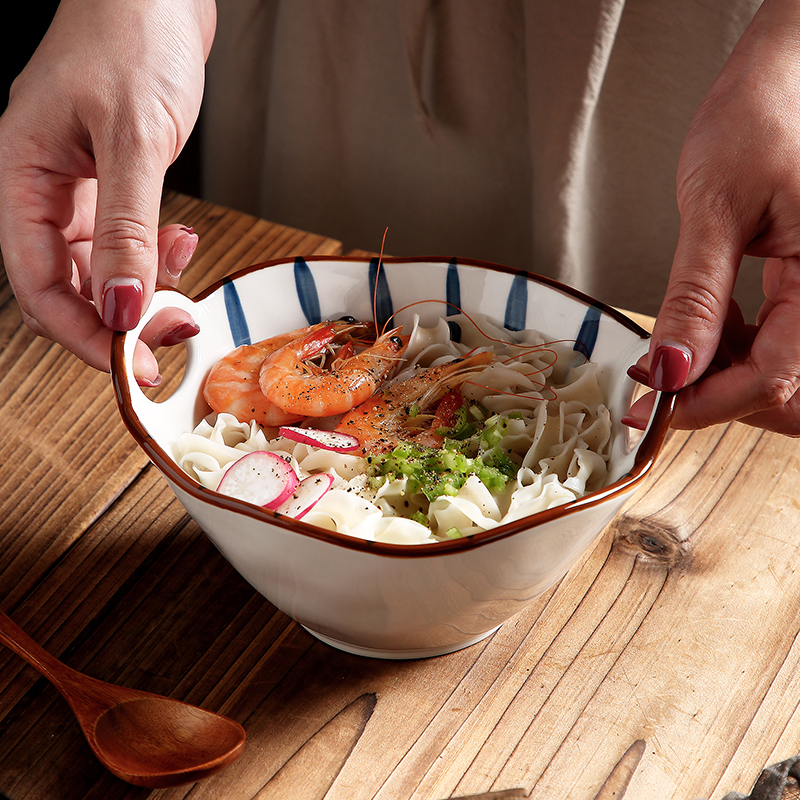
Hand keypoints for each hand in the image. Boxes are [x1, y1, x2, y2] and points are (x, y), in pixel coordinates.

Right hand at [0, 0, 215, 382]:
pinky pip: (129, 240)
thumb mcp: (132, 138)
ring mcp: (80, 185)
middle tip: (170, 339)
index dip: (82, 333)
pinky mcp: (116, 180)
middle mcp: (45, 186)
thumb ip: (127, 226)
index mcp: (23, 173)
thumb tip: (122, 307)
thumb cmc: (135, 37)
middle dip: (119, 321)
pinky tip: (183, 245)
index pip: (38, 281)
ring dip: (145, 289)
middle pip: (69, 284)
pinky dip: (157, 255)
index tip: (130, 365)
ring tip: (185, 289)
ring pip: (102, 268)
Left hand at [630, 0, 799, 435]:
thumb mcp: (717, 208)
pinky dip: (733, 351)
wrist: (780, 82)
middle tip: (662, 385)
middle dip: (724, 399)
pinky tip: (700, 329)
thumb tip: (671, 369)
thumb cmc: (760, 120)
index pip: (776, 375)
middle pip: (789, 391)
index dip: (709, 403)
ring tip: (676, 347)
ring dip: (725, 377)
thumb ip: (693, 297)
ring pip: (781, 375)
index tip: (651, 409)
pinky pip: (778, 346)